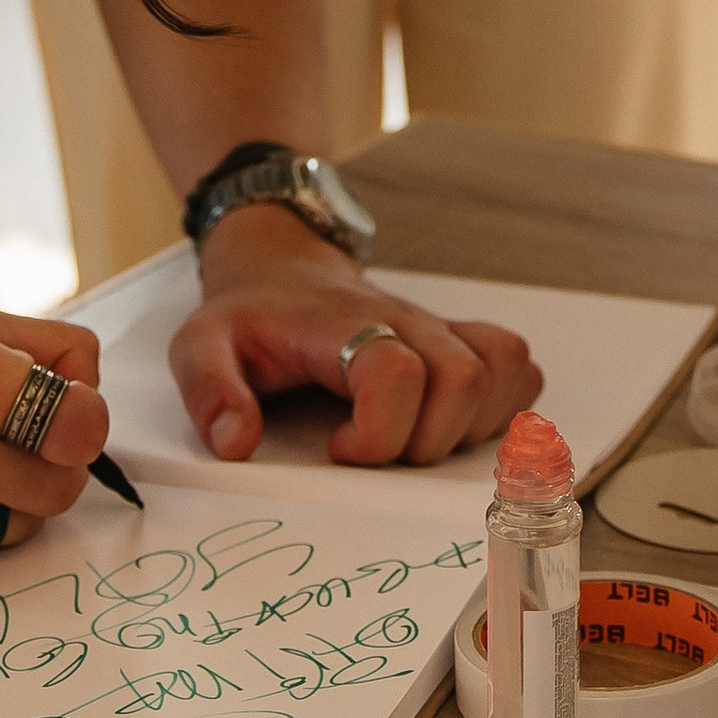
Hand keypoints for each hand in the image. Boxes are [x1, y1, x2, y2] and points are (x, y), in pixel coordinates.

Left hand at [173, 205, 541, 466]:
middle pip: (463, 380)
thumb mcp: (200, 345)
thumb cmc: (249, 316)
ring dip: (469, 426)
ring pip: (502, 372)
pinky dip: (503, 406)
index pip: (395, 371)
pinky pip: (518, 366)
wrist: (281, 267)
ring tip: (413, 438)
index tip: (337, 448)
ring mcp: (439, 327)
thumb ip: (209, 391)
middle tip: (376, 450)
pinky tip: (453, 425)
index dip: (377, 432)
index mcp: (344, 324)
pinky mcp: (460, 338)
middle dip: (425, 441)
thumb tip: (237, 443)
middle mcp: (406, 320)